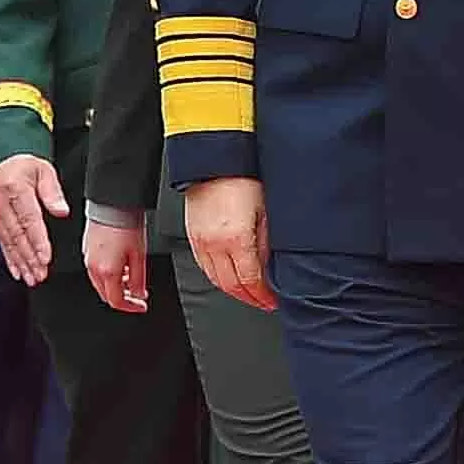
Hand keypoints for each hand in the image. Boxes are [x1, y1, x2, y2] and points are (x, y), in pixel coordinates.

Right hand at [0, 154, 69, 285]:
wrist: (0, 160)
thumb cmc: (25, 165)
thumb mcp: (44, 170)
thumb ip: (52, 191)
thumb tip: (61, 210)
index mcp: (14, 188)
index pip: (28, 220)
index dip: (38, 241)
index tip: (46, 257)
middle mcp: (1, 203)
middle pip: (17, 235)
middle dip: (30, 258)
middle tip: (40, 275)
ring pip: (9, 243)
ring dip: (21, 263)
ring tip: (32, 278)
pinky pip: (2, 243)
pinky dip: (10, 259)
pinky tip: (17, 272)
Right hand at [84, 218, 149, 313]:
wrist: (112, 203)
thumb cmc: (126, 224)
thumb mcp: (139, 255)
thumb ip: (139, 279)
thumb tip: (139, 294)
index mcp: (107, 272)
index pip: (116, 301)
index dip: (131, 307)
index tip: (141, 305)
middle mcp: (93, 267)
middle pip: (106, 294)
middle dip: (123, 297)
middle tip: (137, 294)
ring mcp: (88, 258)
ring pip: (100, 283)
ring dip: (116, 285)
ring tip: (131, 276)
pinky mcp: (87, 248)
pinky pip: (96, 269)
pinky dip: (108, 273)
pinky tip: (120, 264)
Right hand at [185, 178, 273, 310]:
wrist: (213, 161)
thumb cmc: (242, 178)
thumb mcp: (265, 210)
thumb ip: (266, 241)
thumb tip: (270, 264)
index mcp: (236, 239)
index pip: (250, 281)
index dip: (262, 296)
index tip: (272, 301)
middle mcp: (215, 245)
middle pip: (231, 286)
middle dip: (249, 298)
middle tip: (262, 302)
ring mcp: (200, 242)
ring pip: (215, 280)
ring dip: (232, 291)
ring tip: (247, 294)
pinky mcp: (192, 236)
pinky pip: (203, 266)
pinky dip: (216, 277)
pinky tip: (227, 277)